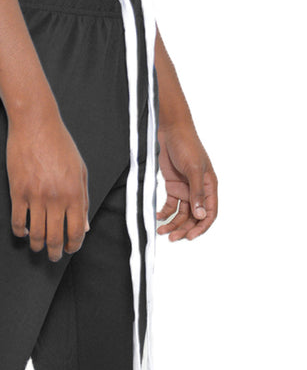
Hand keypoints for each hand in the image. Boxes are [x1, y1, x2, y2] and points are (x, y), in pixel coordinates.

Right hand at [6, 102, 89, 261]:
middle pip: (55, 237)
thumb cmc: (60, 144)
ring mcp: (35, 196)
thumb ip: (83, 199)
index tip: (70, 249)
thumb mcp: (80, 170)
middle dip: (56, 253)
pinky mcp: (18, 192)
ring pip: (36, 234)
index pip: (76, 231)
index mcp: (74, 193)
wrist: (35, 124)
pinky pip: (18, 222)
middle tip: (54, 256)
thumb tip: (84, 226)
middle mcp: (56, 198)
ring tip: (39, 247)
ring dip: (38, 246)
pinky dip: (21, 232)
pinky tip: (24, 232)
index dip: (74, 245)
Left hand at [156, 122, 217, 240]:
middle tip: (173, 237)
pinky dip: (165, 213)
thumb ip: (197, 193)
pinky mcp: (173, 187)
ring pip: (181, 214)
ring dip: (173, 224)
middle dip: (184, 228)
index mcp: (209, 187)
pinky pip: (170, 206)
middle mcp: (199, 190)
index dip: (201, 226)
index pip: (210, 213)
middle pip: (194, 216)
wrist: (170, 131)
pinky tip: (158, 217)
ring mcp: (185, 189)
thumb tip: (201, 214)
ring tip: (162, 231)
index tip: (190, 236)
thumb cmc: (187, 145)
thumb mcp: (193, 169)